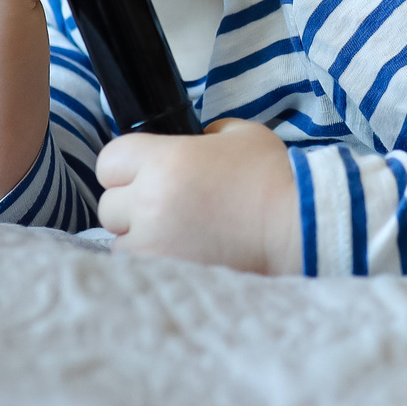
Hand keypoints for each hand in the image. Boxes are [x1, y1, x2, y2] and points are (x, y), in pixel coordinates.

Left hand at [96, 118, 300, 274]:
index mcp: (165, 160)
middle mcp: (150, 200)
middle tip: (166, 207)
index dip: (126, 168)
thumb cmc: (272, 179)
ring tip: (177, 234)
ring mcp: (154, 242)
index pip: (108, 161)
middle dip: (131, 206)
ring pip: (119, 240)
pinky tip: (181, 253)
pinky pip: (136, 266)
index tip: (145, 175)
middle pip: (109, 205)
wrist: (297, 228)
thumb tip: (191, 141)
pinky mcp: (164, 272)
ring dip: (139, 237)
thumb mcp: (241, 135)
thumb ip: (205, 133)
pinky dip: (151, 261)